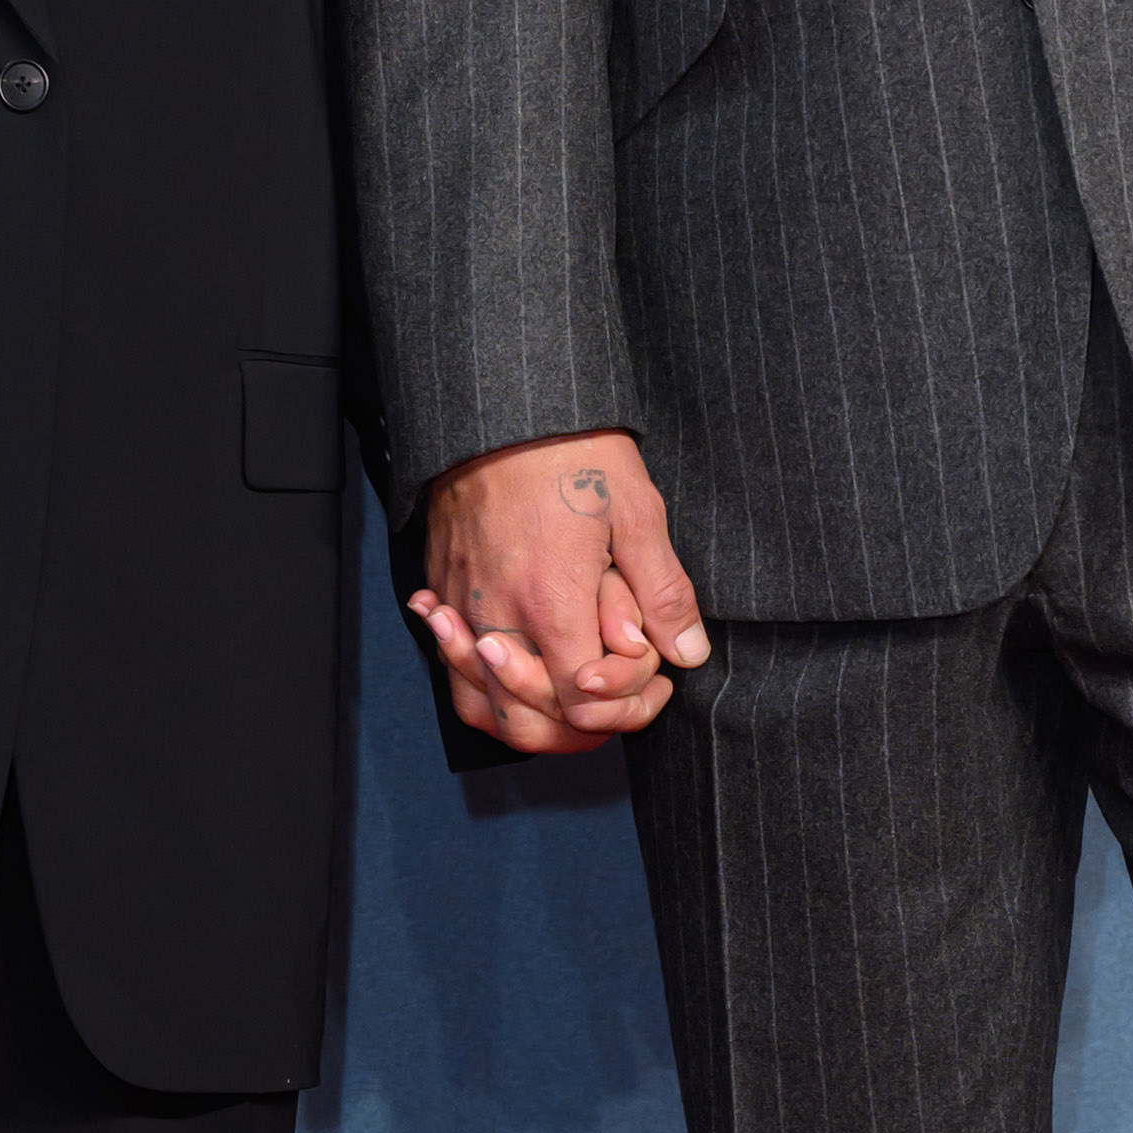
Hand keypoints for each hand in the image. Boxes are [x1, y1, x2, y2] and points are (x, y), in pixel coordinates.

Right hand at [411, 433, 711, 754]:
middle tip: (618, 699)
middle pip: (530, 724)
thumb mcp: (638, 512)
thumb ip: (662, 592)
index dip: (625, 704)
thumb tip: (688, 652)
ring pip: (480, 706)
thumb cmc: (573, 451)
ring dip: (526, 718)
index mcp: (554, 605)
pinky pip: (450, 666)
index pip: (584, 702)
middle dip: (580, 727)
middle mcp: (501, 618)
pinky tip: (508, 666)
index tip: (653, 677)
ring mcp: (465, 606)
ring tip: (568, 697)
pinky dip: (477, 683)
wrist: (502, 405)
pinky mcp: (443, 587)